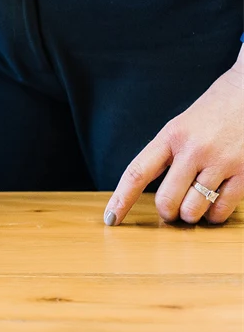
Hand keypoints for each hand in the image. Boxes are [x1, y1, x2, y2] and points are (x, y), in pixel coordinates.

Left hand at [106, 60, 243, 224]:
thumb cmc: (212, 113)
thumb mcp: (180, 126)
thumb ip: (165, 154)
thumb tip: (144, 189)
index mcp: (170, 136)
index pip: (137, 173)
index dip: (121, 200)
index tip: (110, 218)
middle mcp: (193, 149)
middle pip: (166, 199)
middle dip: (167, 212)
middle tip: (171, 210)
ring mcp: (220, 161)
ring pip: (193, 209)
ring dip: (191, 215)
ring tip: (194, 206)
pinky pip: (222, 208)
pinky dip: (214, 215)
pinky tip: (213, 208)